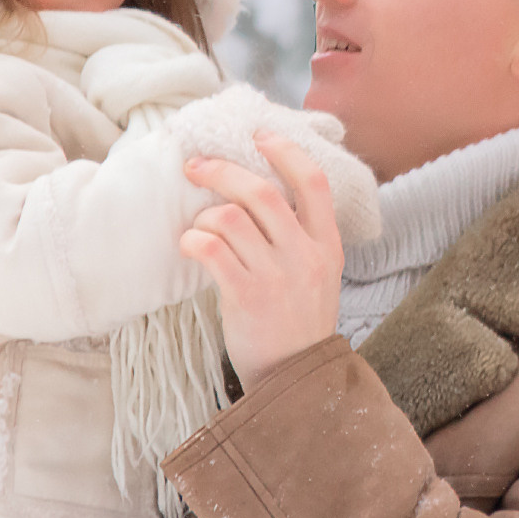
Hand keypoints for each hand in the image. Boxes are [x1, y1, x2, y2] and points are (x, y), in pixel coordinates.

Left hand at [181, 131, 343, 387]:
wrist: (296, 381)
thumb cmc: (297, 324)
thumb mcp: (318, 275)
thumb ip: (300, 237)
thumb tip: (257, 192)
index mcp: (328, 245)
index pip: (313, 182)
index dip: (284, 151)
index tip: (259, 136)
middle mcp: (305, 256)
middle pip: (261, 192)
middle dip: (222, 171)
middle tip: (196, 166)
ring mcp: (277, 276)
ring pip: (230, 218)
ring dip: (205, 216)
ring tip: (199, 230)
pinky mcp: (246, 296)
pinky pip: (210, 249)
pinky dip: (193, 241)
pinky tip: (190, 248)